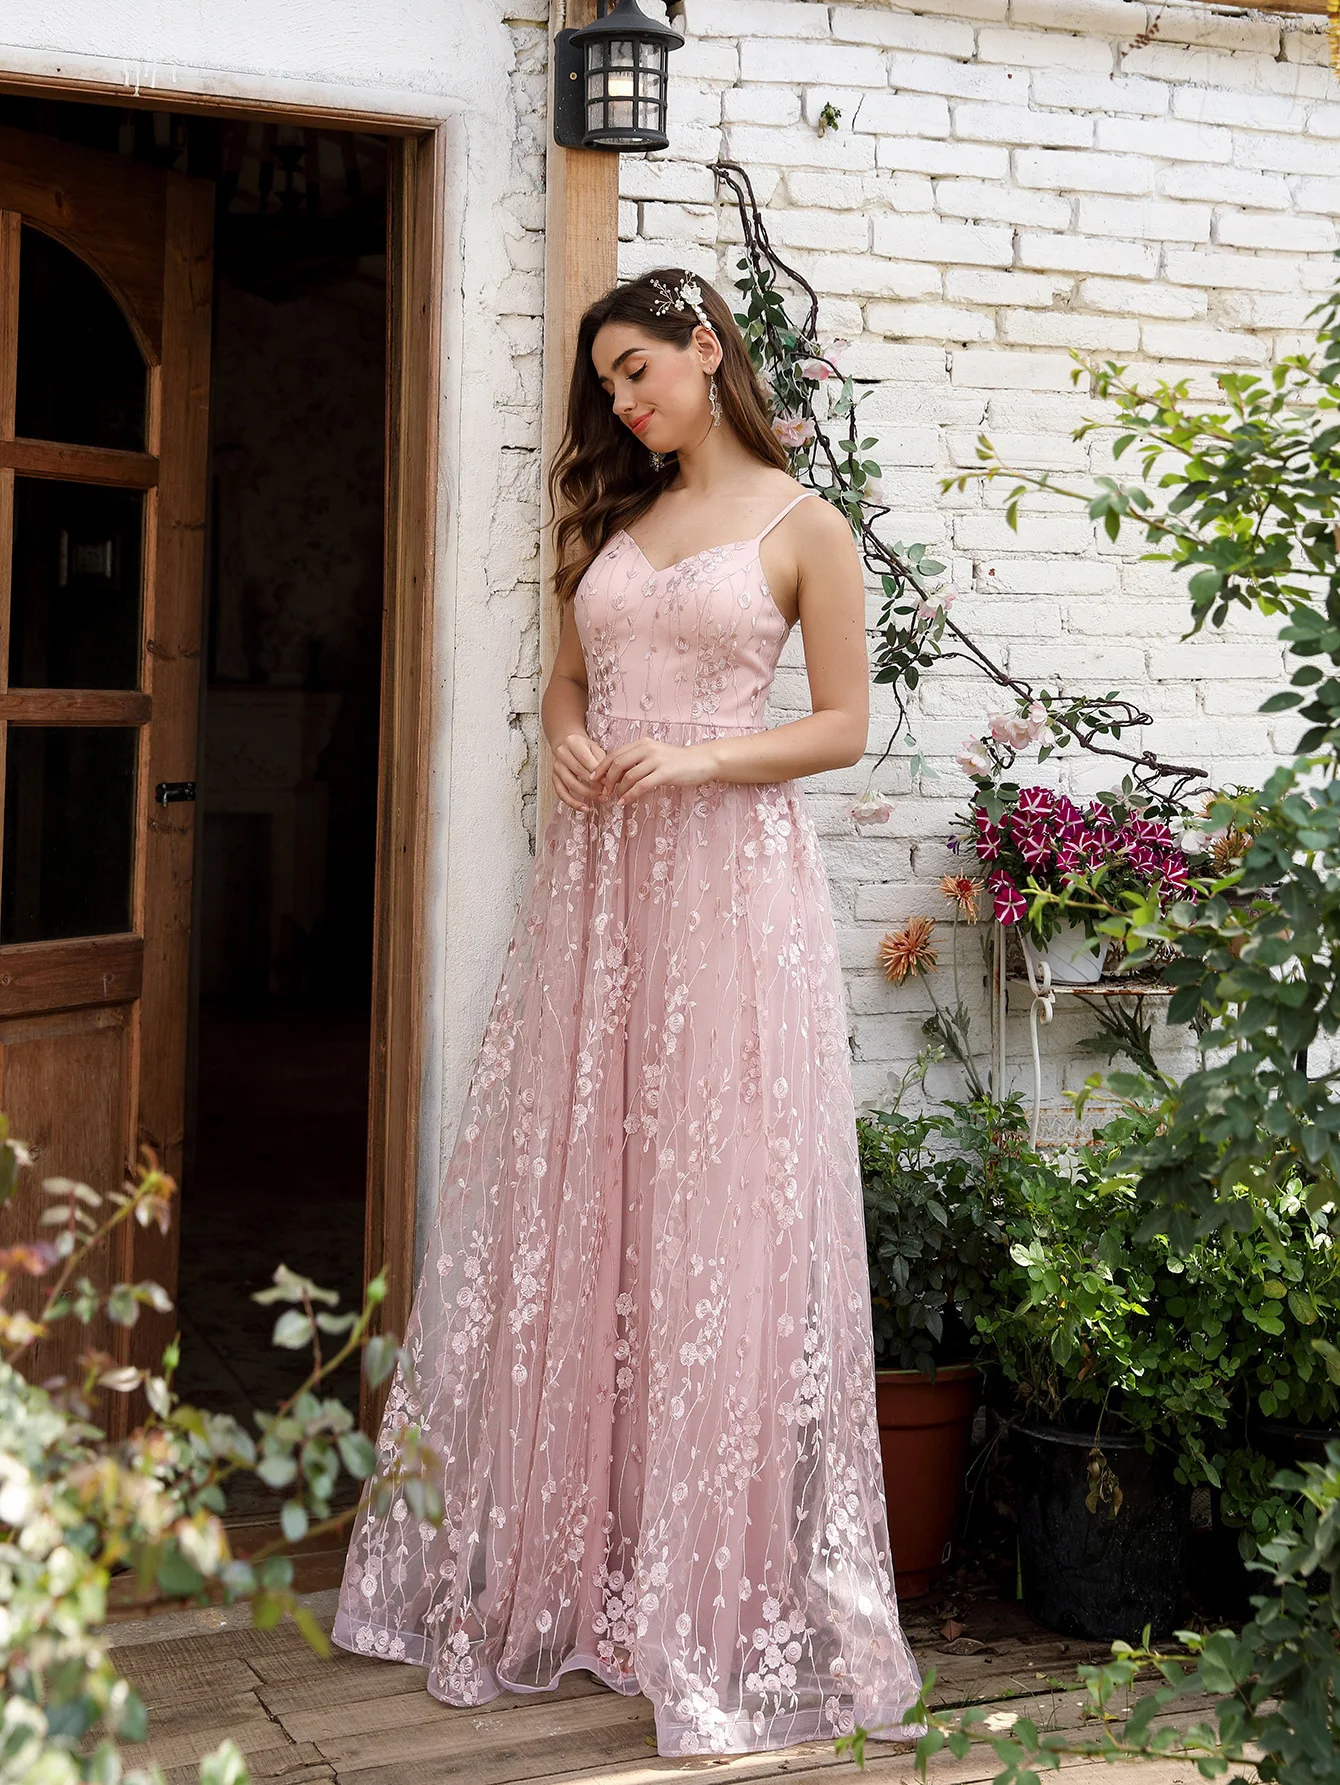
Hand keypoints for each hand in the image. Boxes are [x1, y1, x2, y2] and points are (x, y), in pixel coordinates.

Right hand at [552, 729, 607, 810]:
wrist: (568, 745)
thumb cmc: (584, 748)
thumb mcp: (595, 748)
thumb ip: (602, 762)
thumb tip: (613, 779)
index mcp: (572, 743)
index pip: (586, 759)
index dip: (598, 772)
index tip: (610, 782)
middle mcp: (561, 754)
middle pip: (579, 772)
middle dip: (595, 784)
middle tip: (608, 792)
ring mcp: (556, 767)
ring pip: (571, 784)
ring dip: (588, 794)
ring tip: (601, 798)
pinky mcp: (554, 778)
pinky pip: (562, 794)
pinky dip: (573, 803)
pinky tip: (585, 808)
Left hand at [588, 739, 717, 803]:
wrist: (702, 761)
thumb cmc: (677, 761)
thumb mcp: (655, 755)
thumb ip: (638, 761)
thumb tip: (618, 774)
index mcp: (642, 743)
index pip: (615, 754)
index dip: (601, 767)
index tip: (593, 779)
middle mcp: (647, 749)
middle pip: (617, 764)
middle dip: (606, 780)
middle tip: (602, 792)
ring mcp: (656, 760)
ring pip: (628, 776)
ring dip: (618, 789)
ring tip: (614, 799)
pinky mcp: (664, 773)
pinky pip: (641, 785)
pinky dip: (630, 795)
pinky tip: (624, 802)